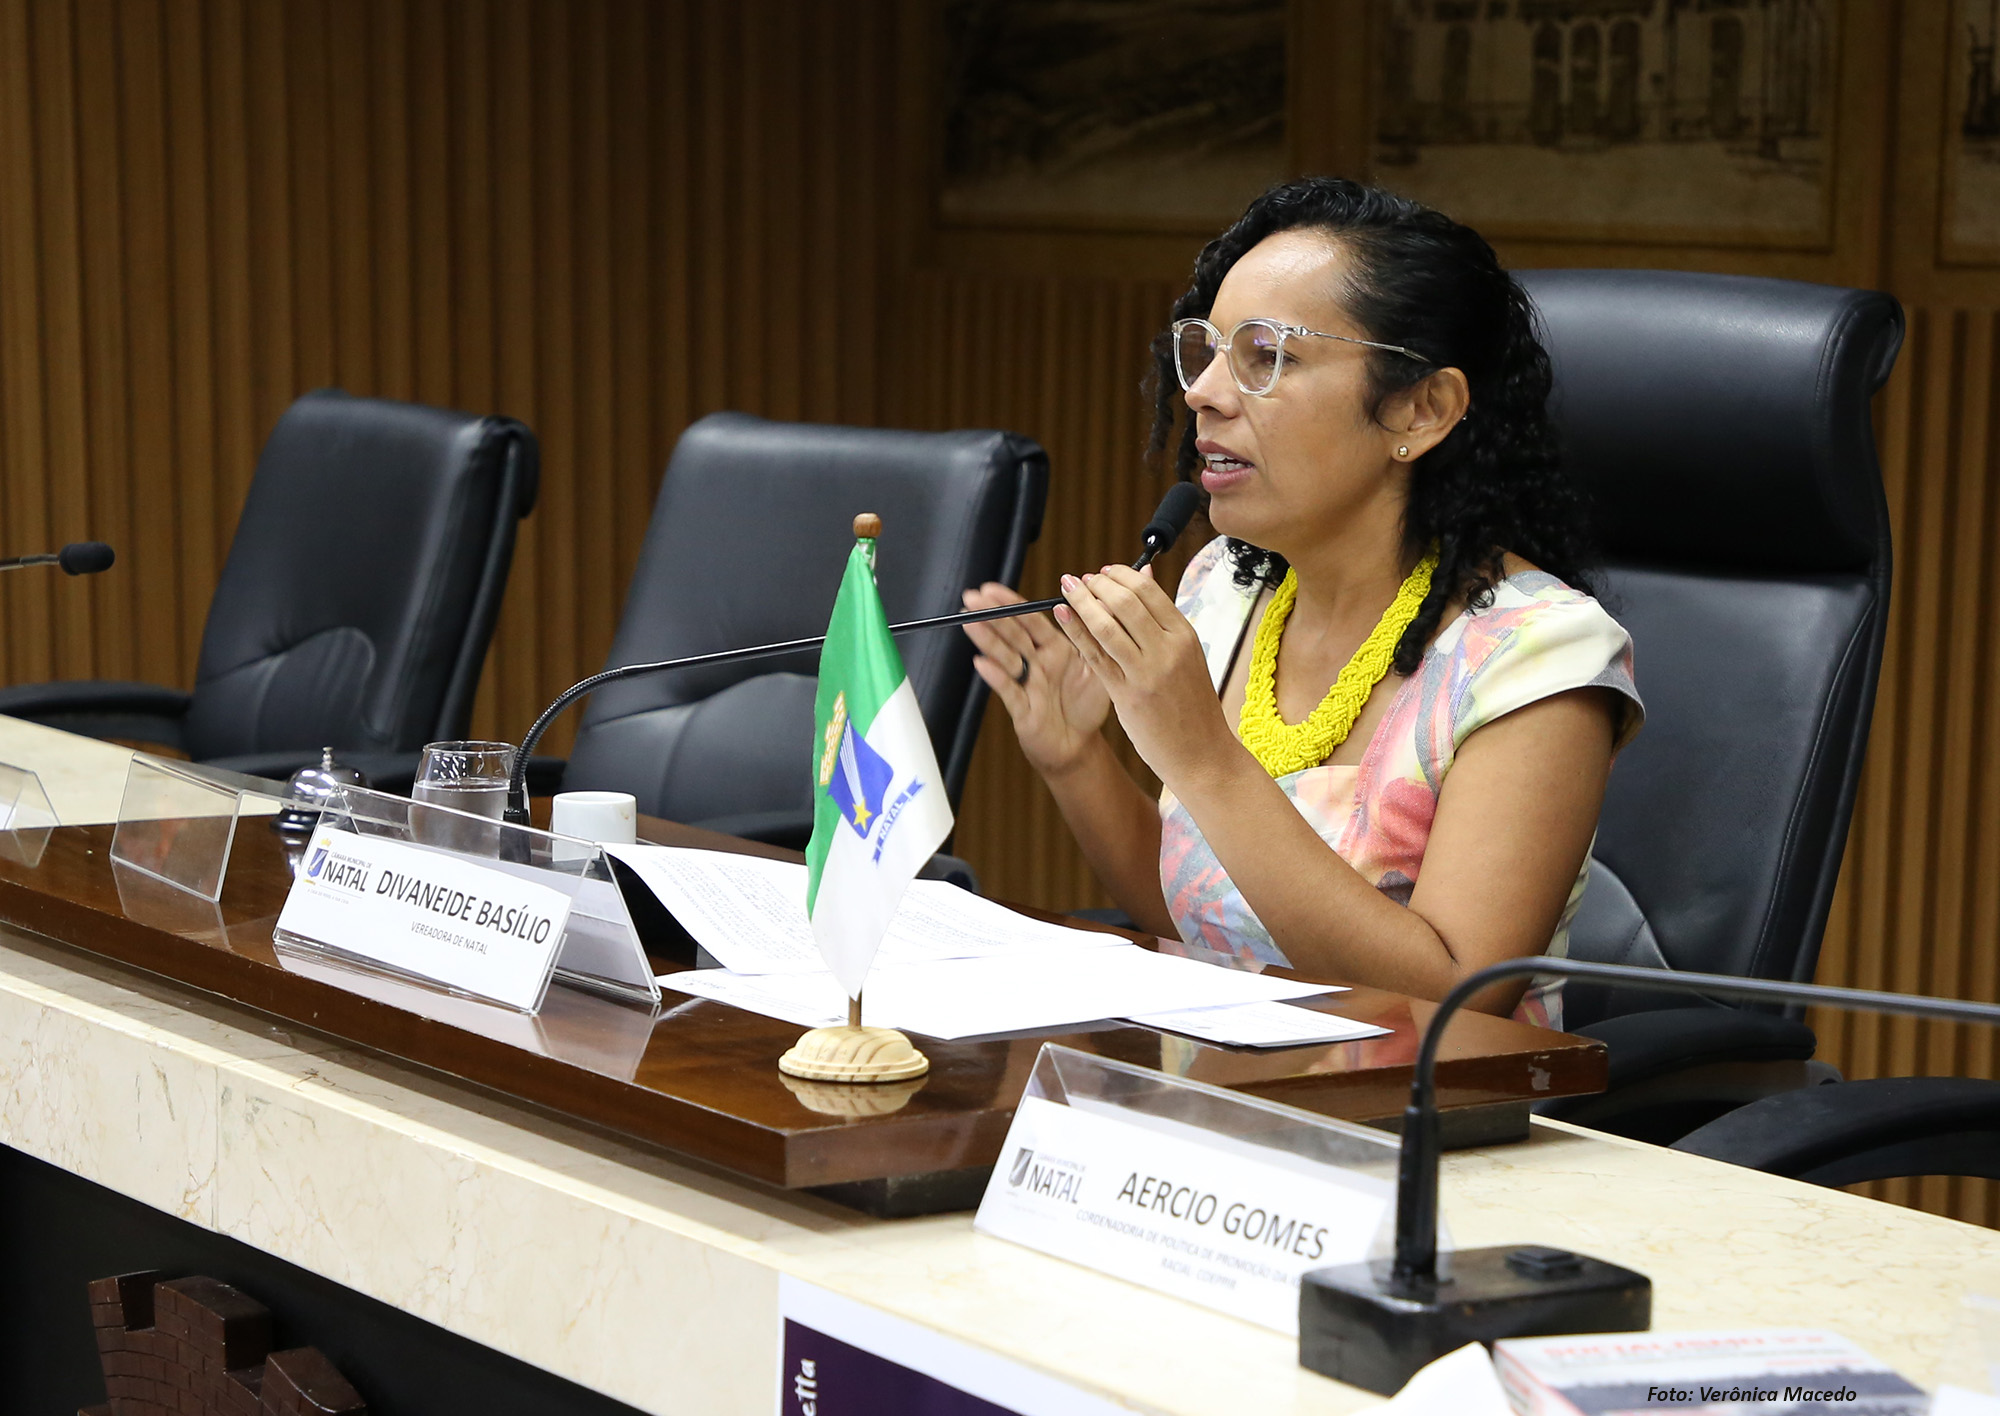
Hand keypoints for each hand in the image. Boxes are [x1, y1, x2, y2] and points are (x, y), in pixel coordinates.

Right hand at [961, 582, 1112, 777]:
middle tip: (972, 598)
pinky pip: (1008, 690)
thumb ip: (1094, 638)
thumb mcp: (1099, 667)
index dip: (1011, 603)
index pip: (1030, 620)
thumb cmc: (1088, 707)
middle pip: (1012, 634)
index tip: (992, 589)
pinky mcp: (1022, 708)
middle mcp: (1037, 663)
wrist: (1081, 746)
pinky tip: (982, 663)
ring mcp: (1027, 684)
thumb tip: (1099, 604)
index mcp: (1055, 648)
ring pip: (1005, 657)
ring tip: (970, 623)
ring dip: (987, 640)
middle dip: (991, 614)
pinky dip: (996, 677)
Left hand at [1054, 565, 1233, 785]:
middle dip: (1097, 584)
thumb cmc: (1192, 705)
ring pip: (1106, 625)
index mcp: (1185, 635)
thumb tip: (1146, 572)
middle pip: (1125, 601)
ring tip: (1068, 589)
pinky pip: (1094, 655)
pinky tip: (1062, 614)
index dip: (1120, 575)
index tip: (1103, 571)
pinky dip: (1075, 630)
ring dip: (1081, 601)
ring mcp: (1146, 672)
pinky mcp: (1127, 694)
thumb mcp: (1187, 656)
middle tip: (1081, 579)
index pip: (1148, 590)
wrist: (1202, 754)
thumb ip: (1162, 619)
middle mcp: (1167, 649)